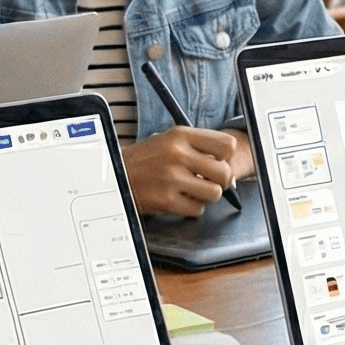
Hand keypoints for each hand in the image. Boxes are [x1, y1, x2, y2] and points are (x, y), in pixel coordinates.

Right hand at [124, 125, 238, 216]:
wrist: (116, 175)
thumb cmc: (145, 160)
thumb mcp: (169, 140)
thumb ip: (198, 149)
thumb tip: (228, 171)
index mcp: (181, 135)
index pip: (227, 145)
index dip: (226, 157)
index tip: (217, 161)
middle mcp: (177, 154)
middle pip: (224, 172)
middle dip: (221, 181)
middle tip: (209, 181)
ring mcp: (172, 178)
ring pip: (214, 193)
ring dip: (206, 195)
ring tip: (193, 191)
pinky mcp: (167, 200)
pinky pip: (197, 209)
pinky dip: (192, 208)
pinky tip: (180, 199)